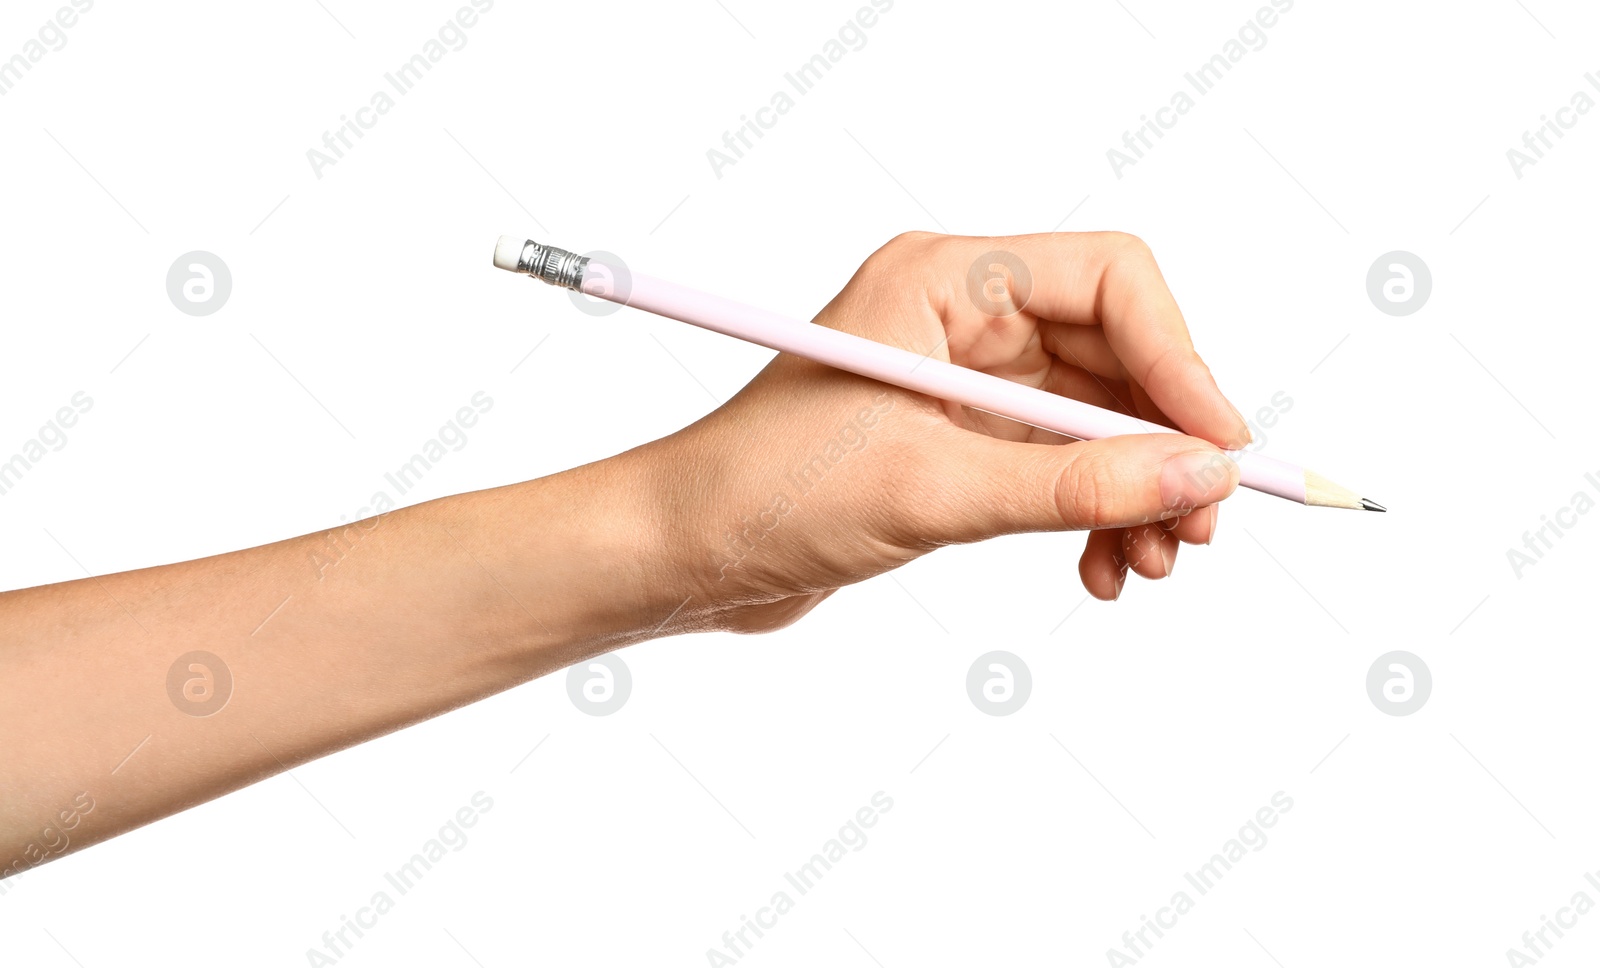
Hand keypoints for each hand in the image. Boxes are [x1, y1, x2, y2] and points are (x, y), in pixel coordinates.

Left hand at [633, 231, 1251, 632]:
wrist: (682, 554)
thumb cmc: (764, 494)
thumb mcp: (930, 491)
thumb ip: (1071, 486)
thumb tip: (1200, 477)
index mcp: (942, 280)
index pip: (1109, 281)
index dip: (1179, 361)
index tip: (1218, 450)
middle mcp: (960, 316)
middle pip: (1118, 354)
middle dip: (1164, 443)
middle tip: (1200, 528)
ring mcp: (963, 380)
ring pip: (1098, 419)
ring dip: (1136, 491)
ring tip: (1151, 564)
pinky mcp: (958, 441)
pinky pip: (1060, 466)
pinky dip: (1092, 516)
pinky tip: (1099, 571)